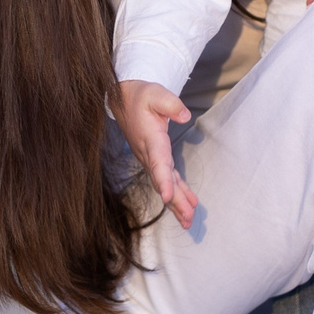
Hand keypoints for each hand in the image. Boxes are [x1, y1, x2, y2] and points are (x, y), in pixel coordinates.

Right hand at [116, 78, 198, 228]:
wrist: (125, 100)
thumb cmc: (141, 96)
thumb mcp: (155, 93)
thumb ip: (171, 104)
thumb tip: (185, 115)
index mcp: (150, 139)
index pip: (157, 162)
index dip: (163, 180)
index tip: (168, 197)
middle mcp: (148, 153)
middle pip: (162, 181)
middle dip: (175, 201)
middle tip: (188, 218)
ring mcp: (150, 158)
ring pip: (164, 184)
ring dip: (177, 203)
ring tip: (189, 220)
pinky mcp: (155, 159)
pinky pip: (167, 179)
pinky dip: (177, 193)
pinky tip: (189, 204)